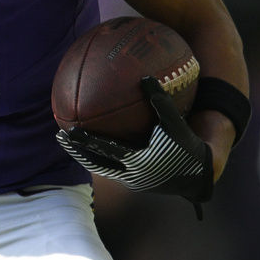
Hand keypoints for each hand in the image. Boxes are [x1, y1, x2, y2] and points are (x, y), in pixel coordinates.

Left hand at [57, 77, 213, 216]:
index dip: (86, 142)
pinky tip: (92, 145)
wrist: (199, 175)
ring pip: (102, 169)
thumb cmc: (188, 147)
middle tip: (60, 136)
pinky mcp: (135, 182)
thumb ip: (160, 101)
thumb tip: (145, 76)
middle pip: (97, 163)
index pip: (106, 151)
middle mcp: (132, 175)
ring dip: (85, 156)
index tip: (68, 132)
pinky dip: (100, 158)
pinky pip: (112, 169)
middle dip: (78, 151)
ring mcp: (132, 181)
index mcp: (139, 162)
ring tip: (69, 142)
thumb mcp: (175, 124)